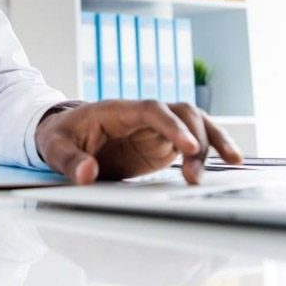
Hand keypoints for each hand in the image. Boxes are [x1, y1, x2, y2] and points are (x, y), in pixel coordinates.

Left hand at [35, 99, 242, 184]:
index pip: (151, 109)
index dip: (171, 125)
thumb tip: (87, 173)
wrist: (64, 136)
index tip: (187, 147)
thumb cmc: (59, 138)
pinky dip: (213, 146)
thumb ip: (69, 161)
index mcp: (116, 110)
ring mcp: (155, 127)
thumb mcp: (54, 149)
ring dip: (211, 141)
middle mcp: (141, 115)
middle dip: (195, 139)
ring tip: (227, 164)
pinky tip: (231, 161)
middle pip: (180, 113)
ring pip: (194, 121)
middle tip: (194, 176)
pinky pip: (194, 138)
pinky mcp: (163, 142)